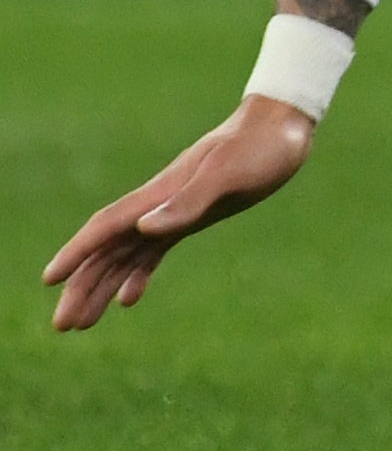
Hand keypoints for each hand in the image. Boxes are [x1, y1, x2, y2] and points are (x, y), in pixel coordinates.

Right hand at [42, 93, 312, 331]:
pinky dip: (137, 274)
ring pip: (125, 254)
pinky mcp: (194, 215)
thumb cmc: (259, 147)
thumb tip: (145, 229)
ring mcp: (174, 210)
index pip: (106, 228)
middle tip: (62, 325)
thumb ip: (189, 202)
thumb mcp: (229, 175)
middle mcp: (158, 205)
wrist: (283, 125)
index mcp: (159, 194)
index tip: (49, 280)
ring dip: (101, 286)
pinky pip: (154, 250)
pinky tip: (128, 299)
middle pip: (108, 249)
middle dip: (82, 285)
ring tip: (82, 323)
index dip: (77, 253)